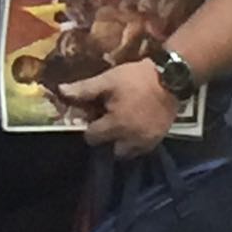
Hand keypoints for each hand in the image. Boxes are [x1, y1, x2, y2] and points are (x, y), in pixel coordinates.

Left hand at [57, 59, 180, 158]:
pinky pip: (141, 149)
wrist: (171, 78)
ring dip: (121, 144)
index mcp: (115, 125)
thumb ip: (84, 89)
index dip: (91, 126)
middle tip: (109, 122)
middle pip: (110, 150)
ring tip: (122, 127)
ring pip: (126, 153)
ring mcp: (146, 141)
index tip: (95, 115)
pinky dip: (136, 143)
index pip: (92, 137)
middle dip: (107, 139)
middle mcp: (130, 139)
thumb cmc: (136, 78)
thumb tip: (60, 91)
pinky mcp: (158, 139)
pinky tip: (136, 128)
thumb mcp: (108, 80)